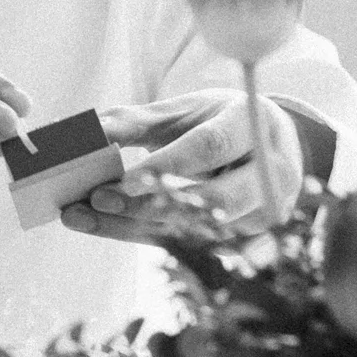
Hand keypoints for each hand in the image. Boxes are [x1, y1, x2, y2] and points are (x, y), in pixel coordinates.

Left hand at [66, 93, 302, 233]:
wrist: (269, 146)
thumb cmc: (218, 122)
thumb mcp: (183, 110)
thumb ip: (136, 121)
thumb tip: (86, 132)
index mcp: (255, 124)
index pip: (212, 147)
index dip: (168, 165)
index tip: (122, 179)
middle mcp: (272, 173)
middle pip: (213, 199)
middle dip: (150, 204)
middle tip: (96, 199)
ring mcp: (266, 212)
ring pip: (199, 231)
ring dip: (138, 226)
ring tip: (84, 215)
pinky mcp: (250, 240)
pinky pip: (192, 245)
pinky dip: (146, 235)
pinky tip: (106, 226)